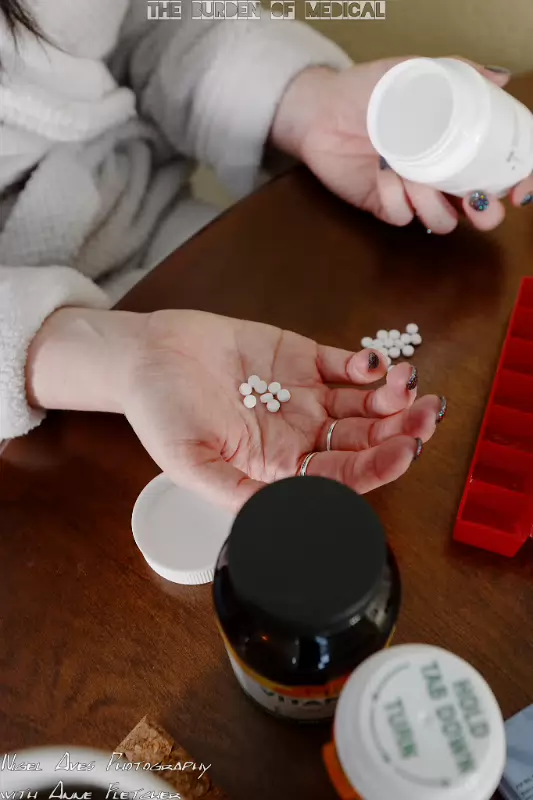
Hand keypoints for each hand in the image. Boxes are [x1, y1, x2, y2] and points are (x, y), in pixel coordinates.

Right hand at [28, 308, 444, 511]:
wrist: (146, 356)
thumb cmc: (160, 412)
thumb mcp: (190, 462)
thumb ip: (237, 492)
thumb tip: (287, 518)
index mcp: (277, 468)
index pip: (340, 476)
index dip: (375, 466)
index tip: (402, 451)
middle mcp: (299, 435)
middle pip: (362, 440)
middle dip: (399, 431)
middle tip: (427, 417)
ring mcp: (304, 396)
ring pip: (362, 404)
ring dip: (391, 397)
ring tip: (406, 383)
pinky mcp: (302, 359)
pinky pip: (343, 366)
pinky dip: (365, 366)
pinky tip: (375, 363)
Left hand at [271, 58, 532, 234]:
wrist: (321, 109)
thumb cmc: (369, 89)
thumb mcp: (416, 73)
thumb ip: (459, 75)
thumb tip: (500, 80)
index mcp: (458, 144)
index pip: (500, 171)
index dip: (518, 184)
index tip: (519, 190)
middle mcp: (440, 173)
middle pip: (479, 211)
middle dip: (484, 213)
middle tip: (474, 199)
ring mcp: (413, 193)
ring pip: (442, 221)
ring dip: (432, 202)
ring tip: (408, 171)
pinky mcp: (385, 206)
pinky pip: (401, 217)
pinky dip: (394, 197)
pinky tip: (381, 172)